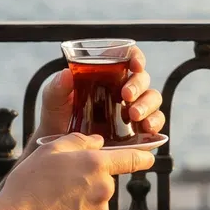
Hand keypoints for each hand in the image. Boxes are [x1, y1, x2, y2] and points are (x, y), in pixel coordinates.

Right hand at [0, 133, 153, 209]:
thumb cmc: (30, 184)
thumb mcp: (50, 150)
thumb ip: (78, 141)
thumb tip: (96, 142)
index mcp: (96, 165)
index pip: (132, 159)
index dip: (143, 156)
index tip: (150, 156)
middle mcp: (103, 189)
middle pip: (105, 179)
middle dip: (89, 177)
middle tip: (60, 178)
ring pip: (95, 198)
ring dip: (81, 195)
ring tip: (52, 197)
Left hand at [36, 45, 165, 141]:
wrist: (62, 152)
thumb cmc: (58, 121)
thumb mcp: (53, 102)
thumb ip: (57, 88)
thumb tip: (66, 73)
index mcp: (106, 76)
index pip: (127, 59)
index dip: (135, 57)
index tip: (134, 64)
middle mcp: (123, 91)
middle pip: (142, 79)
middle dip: (138, 85)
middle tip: (126, 96)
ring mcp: (133, 110)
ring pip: (153, 99)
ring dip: (147, 105)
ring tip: (134, 116)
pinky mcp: (139, 131)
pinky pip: (155, 123)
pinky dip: (155, 124)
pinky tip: (146, 129)